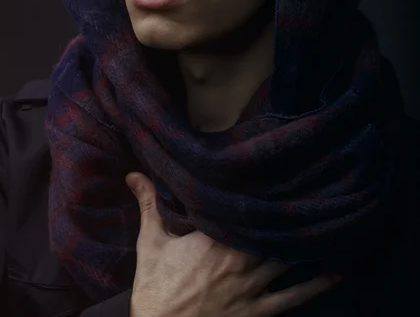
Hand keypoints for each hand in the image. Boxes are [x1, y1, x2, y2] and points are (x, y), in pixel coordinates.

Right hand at [126, 172, 340, 316]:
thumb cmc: (156, 288)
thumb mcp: (150, 242)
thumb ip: (148, 204)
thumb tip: (133, 174)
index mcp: (215, 237)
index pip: (243, 208)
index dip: (261, 192)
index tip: (279, 174)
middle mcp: (239, 257)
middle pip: (270, 229)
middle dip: (286, 212)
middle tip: (308, 190)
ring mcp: (251, 285)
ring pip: (285, 256)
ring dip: (303, 242)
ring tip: (323, 223)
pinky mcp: (257, 310)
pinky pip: (292, 297)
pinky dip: (313, 286)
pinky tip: (333, 275)